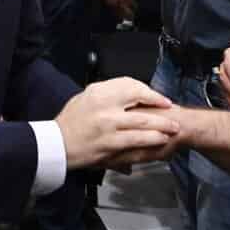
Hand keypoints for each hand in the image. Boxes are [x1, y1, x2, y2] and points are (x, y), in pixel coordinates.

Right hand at [54, 77, 178, 169]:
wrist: (57, 144)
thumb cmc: (71, 122)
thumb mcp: (86, 97)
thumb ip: (108, 94)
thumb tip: (132, 94)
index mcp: (98, 91)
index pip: (130, 84)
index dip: (149, 92)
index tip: (159, 98)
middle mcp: (104, 106)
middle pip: (140, 100)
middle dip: (160, 108)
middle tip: (172, 112)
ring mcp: (108, 125)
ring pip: (142, 123)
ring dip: (161, 126)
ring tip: (172, 129)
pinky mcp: (110, 144)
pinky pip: (136, 141)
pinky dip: (151, 140)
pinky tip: (160, 141)